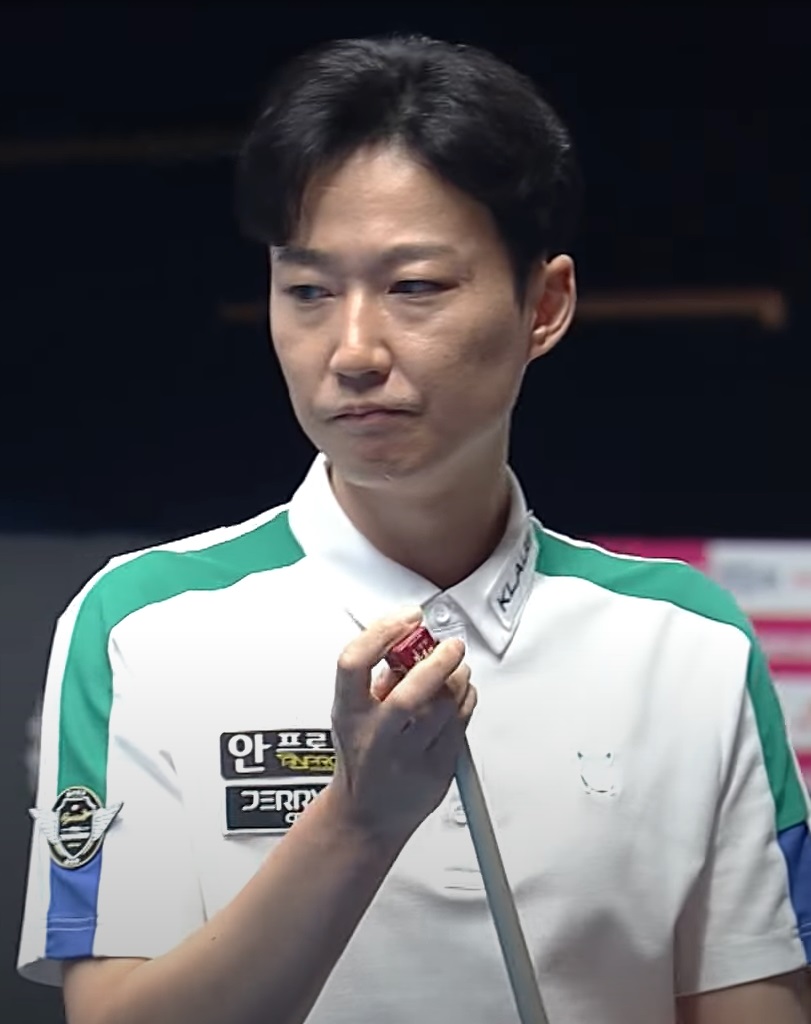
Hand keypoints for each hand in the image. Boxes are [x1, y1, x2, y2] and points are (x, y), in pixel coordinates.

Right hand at [330, 608, 476, 842]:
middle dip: (438, 661)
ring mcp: (409, 757)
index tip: (407, 618)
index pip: (354, 662)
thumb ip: (380, 676)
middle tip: (450, 645)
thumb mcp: (354, 711)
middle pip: (410, 693)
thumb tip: (413, 640)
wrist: (366, 816)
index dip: (383, 632)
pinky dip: (467, 699)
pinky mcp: (437, 770)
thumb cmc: (362, 755)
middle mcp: (377, 736)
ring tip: (455, 668)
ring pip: (445, 707)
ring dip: (458, 678)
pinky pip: (462, 724)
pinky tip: (459, 694)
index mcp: (349, 713)